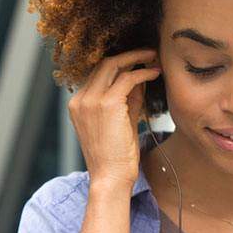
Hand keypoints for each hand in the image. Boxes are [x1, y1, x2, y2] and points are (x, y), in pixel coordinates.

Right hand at [67, 48, 161, 186]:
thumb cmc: (115, 157)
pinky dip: (143, 73)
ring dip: (137, 58)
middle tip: (149, 53)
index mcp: (78, 105)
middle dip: (128, 55)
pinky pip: (127, 78)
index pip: (97, 74)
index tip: (137, 61)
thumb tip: (139, 78)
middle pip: (103, 64)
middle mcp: (80, 100)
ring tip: (154, 59)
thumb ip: (127, 99)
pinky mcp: (106, 104)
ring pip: (113, 65)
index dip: (119, 64)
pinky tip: (155, 73)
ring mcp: (90, 101)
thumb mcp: (120, 122)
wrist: (110, 178)